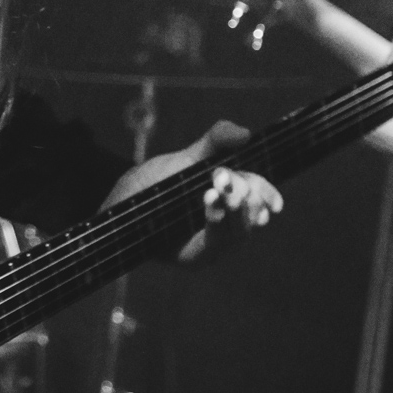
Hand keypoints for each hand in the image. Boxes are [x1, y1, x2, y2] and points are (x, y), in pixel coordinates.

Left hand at [107, 121, 281, 263]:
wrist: (123, 203)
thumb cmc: (160, 182)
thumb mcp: (189, 158)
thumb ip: (215, 142)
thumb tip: (246, 133)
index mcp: (232, 203)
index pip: (260, 200)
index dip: (266, 195)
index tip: (269, 191)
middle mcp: (228, 227)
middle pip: (251, 216)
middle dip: (244, 196)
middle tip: (225, 177)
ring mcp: (213, 245)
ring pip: (237, 233)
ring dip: (231, 209)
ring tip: (215, 189)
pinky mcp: (195, 258)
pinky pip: (213, 243)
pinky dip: (215, 221)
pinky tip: (208, 200)